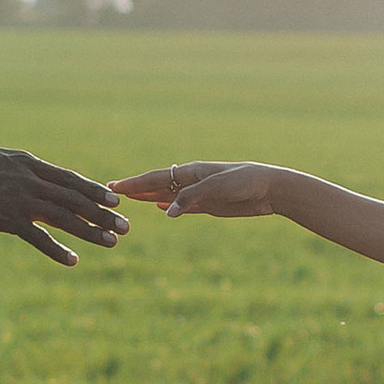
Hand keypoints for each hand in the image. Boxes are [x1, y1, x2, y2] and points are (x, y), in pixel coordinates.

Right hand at [0, 147, 124, 266]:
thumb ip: (20, 169)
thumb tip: (33, 174)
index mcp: (28, 163)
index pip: (69, 178)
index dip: (94, 190)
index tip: (115, 198)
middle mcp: (30, 180)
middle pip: (75, 198)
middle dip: (103, 213)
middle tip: (126, 226)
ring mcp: (20, 199)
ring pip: (65, 217)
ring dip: (91, 231)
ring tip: (112, 242)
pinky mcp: (7, 219)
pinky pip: (38, 237)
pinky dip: (57, 250)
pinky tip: (73, 261)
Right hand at [114, 160, 288, 218]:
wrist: (271, 190)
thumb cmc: (246, 182)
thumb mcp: (217, 188)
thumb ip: (191, 198)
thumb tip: (165, 211)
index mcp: (192, 171)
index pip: (156, 177)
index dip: (134, 183)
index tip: (114, 186)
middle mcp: (192, 180)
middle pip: (157, 183)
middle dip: (135, 187)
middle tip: (112, 189)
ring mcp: (200, 192)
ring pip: (167, 194)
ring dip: (148, 195)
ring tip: (129, 197)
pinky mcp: (209, 204)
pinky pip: (183, 205)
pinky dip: (169, 205)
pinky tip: (159, 207)